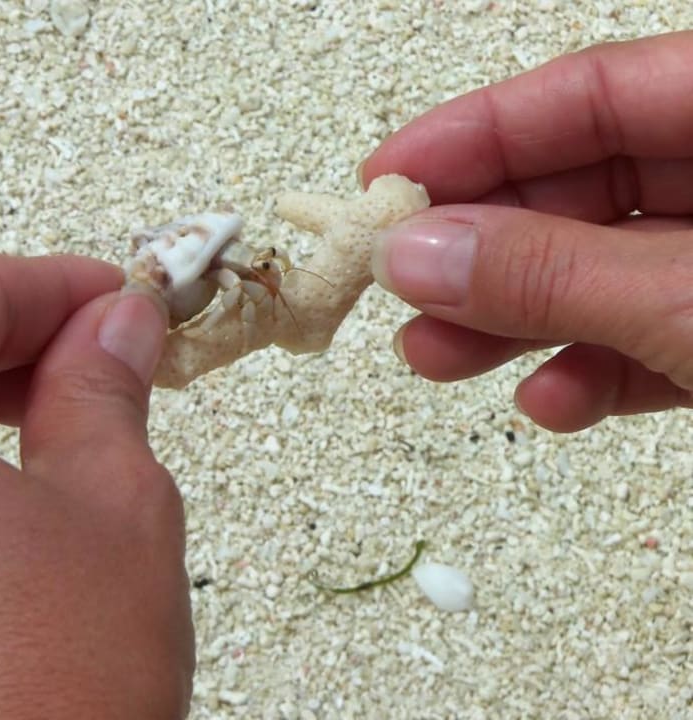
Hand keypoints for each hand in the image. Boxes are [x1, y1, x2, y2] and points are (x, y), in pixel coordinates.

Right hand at [362, 31, 692, 431]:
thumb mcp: (690, 300)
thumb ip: (554, 274)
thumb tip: (416, 254)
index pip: (593, 92)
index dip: (479, 132)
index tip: (384, 181)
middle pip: (588, 186)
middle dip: (484, 246)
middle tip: (399, 283)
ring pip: (609, 270)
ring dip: (516, 319)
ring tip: (438, 356)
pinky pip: (654, 337)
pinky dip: (596, 370)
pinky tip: (553, 400)